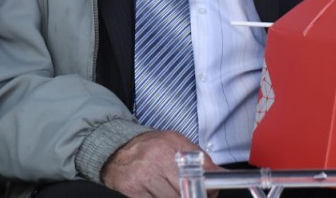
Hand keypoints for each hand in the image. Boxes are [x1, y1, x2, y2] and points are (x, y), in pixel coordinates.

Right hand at [101, 131, 217, 197]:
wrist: (114, 149)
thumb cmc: (148, 147)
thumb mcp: (174, 142)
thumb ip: (199, 157)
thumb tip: (220, 174)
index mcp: (167, 149)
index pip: (196, 176)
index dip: (206, 191)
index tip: (209, 193)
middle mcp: (154, 163)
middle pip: (185, 193)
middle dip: (193, 197)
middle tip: (193, 194)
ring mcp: (142, 179)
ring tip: (172, 192)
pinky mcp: (132, 193)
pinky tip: (159, 194)